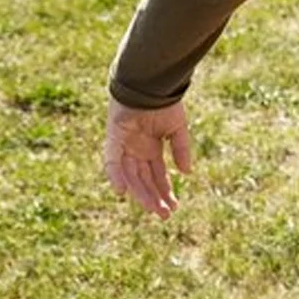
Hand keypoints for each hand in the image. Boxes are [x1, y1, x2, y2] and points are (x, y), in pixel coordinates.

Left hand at [104, 96, 192, 220]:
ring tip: (154, 209)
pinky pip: (112, 161)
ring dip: (141, 193)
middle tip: (165, 215)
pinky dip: (116, 175)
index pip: (157, 175)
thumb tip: (187, 173)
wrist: (151, 82)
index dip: (165, 191)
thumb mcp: (177, 129)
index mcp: (151, 148)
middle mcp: (136, 150)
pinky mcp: (114, 138)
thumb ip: (181, 150)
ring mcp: (124, 146)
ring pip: (131, 176)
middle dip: (154, 198)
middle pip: (144, 180)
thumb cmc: (164, 101)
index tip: (175, 206)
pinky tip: (123, 191)